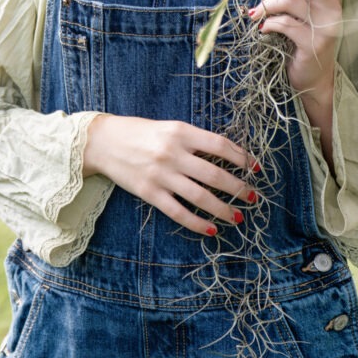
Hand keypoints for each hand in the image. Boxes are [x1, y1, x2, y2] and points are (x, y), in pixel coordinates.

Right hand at [82, 114, 257, 234]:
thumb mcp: (170, 127)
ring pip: (200, 197)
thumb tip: (226, 156)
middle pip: (215, 174)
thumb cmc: (140, 132)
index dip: (241, 157)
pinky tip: (211, 229)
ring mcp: (161, 175)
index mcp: (180, 132)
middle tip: (253, 196)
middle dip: (238, 188)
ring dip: (223, 209)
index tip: (255, 168)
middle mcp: (172, 153)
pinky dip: (197, 223)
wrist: (103, 142)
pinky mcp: (149, 193)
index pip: (220, 145)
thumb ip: (194, 140)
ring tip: (238, 216)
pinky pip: (178, 212)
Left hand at [249, 0, 341, 148]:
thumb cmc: (305, 38)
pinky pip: (285, 25)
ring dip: (267, 2)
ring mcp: (325, 25)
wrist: (317, 79)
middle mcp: (332, 5)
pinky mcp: (313, 44)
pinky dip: (268, 23)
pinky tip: (262, 28)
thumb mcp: (305, 10)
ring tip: (254, 11)